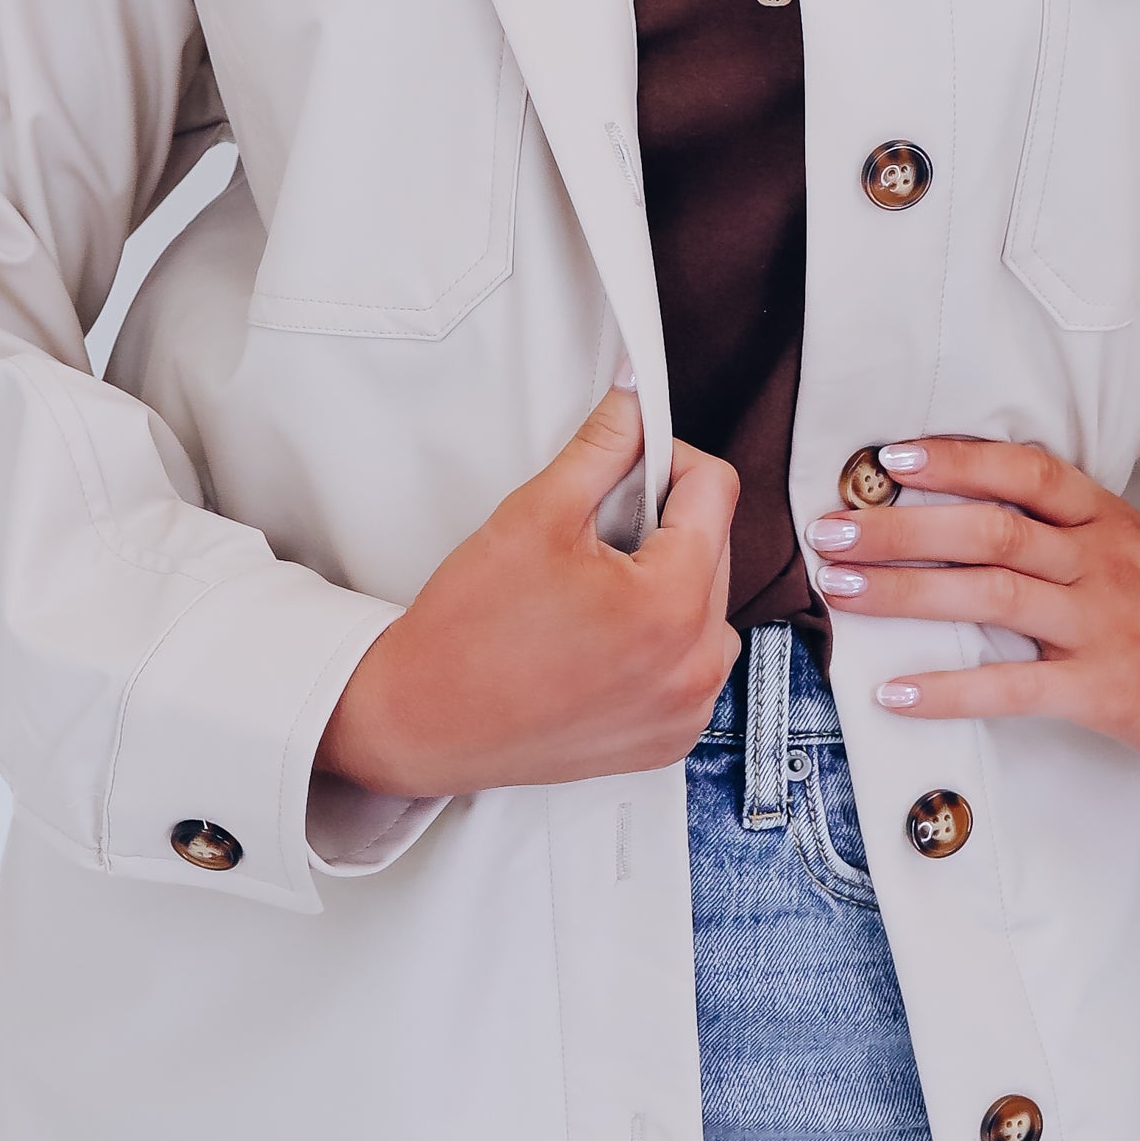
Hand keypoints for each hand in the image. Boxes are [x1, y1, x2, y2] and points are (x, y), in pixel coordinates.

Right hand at [318, 381, 739, 796]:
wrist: (424, 721)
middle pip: (715, 549)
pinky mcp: (669, 740)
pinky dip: (664, 644)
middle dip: (664, 526)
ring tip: (597, 595)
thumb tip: (635, 400)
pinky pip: (694, 666)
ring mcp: (686, 710)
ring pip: (709, 609)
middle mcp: (694, 666)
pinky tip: (604, 641)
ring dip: (669, 586)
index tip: (632, 467)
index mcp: (671, 605)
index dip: (668, 460)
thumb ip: (601, 447)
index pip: (715, 490)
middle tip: (592, 538)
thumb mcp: (535, 514)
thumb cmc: (468, 632)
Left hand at [805, 438, 1139, 787]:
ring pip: (992, 593)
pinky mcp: (1102, 690)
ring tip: (843, 591)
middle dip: (901, 528)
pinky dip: (948, 690)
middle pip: (990, 529)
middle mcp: (1099, 563)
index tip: (888, 458)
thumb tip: (972, 504)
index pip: (1023, 472)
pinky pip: (1013, 686)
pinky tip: (895, 692)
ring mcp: (1101, 625)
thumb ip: (1063, 528)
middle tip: (831, 530)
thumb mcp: (1132, 549)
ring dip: (908, 591)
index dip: (955, 459)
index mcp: (1105, 521)